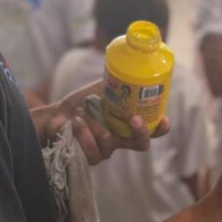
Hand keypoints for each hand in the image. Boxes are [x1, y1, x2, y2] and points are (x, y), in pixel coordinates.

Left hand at [37, 79, 169, 166]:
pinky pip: (94, 151)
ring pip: (111, 144)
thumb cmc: (83, 103)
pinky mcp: (90, 157)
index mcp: (128, 123)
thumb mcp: (102, 89)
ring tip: (83, 112)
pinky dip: (83, 133)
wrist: (57, 115)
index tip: (164, 119)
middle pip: (142, 144)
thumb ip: (119, 81)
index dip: (161, 127)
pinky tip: (77, 122)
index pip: (152, 129)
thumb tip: (132, 65)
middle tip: (133, 119)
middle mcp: (121, 139)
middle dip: (141, 132)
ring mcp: (106, 150)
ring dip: (96, 125)